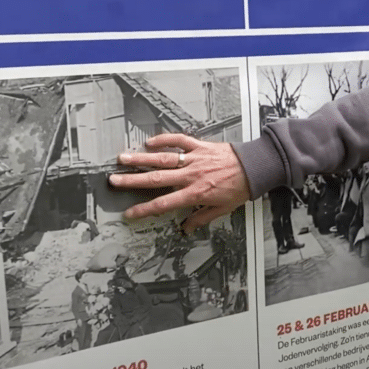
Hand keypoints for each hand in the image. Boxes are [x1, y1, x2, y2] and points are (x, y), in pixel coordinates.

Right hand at [109, 133, 250, 231]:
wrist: (255, 167)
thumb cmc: (241, 187)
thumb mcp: (222, 209)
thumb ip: (201, 217)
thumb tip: (186, 228)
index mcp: (195, 193)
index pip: (164, 204)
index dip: (144, 209)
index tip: (129, 213)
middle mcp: (191, 175)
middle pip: (156, 179)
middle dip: (132, 181)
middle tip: (114, 181)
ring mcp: (194, 158)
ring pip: (163, 159)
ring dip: (141, 159)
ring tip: (122, 158)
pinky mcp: (200, 145)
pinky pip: (179, 140)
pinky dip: (164, 140)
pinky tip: (150, 142)